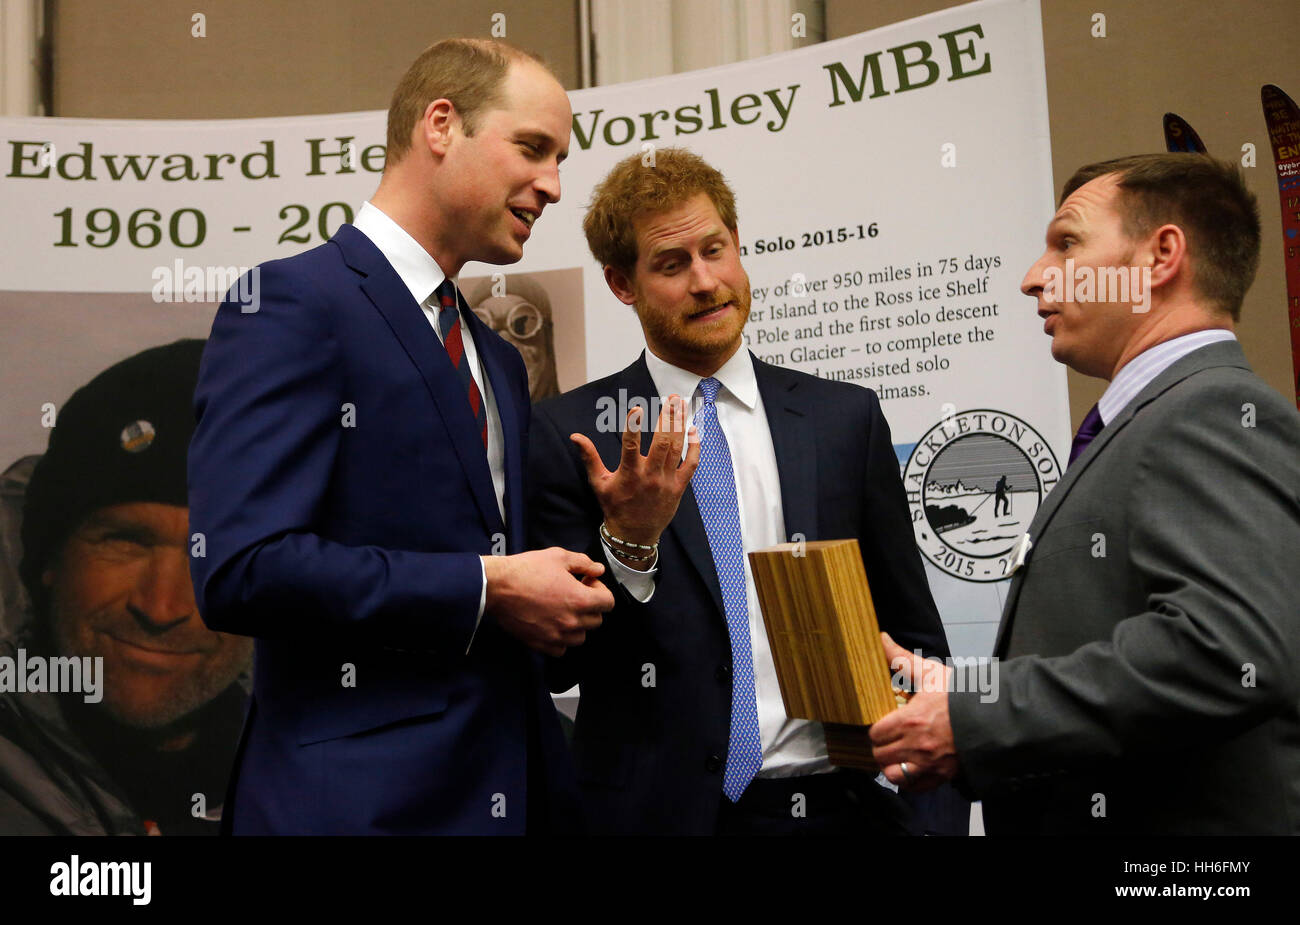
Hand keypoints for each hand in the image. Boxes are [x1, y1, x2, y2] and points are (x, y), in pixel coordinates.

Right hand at [482, 548, 614, 656]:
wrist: (496, 587)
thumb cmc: (526, 570)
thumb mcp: (558, 556)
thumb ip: (584, 563)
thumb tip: (598, 570)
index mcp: (579, 599)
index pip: (609, 603)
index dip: (601, 590)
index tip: (587, 584)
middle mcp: (571, 621)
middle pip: (596, 620)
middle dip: (590, 606)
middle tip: (575, 594)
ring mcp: (556, 635)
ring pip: (581, 637)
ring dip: (577, 625)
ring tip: (563, 610)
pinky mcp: (541, 643)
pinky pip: (561, 649)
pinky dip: (561, 639)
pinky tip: (552, 624)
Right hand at [571, 396, 700, 550]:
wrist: (634, 534)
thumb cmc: (614, 506)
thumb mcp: (598, 482)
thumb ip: (589, 457)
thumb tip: (575, 436)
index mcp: (629, 474)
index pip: (631, 446)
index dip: (634, 427)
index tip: (637, 408)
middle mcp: (650, 476)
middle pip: (662, 442)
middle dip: (667, 418)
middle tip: (671, 398)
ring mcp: (666, 482)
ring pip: (676, 449)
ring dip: (680, 425)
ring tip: (681, 405)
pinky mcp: (678, 487)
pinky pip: (690, 465)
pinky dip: (694, 447)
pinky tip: (693, 431)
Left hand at [869, 632, 959, 790]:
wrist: (995, 716)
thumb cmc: (961, 694)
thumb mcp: (931, 673)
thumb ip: (901, 658)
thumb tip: (881, 638)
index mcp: (911, 720)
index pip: (875, 733)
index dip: (876, 729)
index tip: (882, 724)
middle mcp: (917, 746)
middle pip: (880, 755)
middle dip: (881, 747)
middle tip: (888, 739)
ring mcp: (930, 764)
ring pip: (894, 775)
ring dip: (891, 766)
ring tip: (896, 755)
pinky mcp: (943, 776)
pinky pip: (916, 787)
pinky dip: (909, 781)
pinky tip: (911, 768)